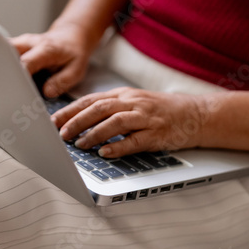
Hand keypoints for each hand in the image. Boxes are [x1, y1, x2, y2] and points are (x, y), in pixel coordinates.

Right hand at [9, 24, 94, 97]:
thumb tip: (46, 92)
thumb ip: (62, 81)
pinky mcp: (16, 46)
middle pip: (7, 53)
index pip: (26, 62)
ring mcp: (21, 43)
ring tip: (4, 83)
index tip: (15, 88)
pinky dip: (3, 65)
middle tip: (4, 86)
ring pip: (2, 52)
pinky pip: (4, 54)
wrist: (70, 37)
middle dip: (2, 69)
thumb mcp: (76, 70)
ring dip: (1, 67)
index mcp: (45, 49)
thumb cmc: (74, 53)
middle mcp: (29, 43)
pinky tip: (6, 77)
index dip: (18, 76)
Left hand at [51, 87, 213, 157]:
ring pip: (115, 122)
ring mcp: (146, 118)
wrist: (195, 114)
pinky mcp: (157, 134)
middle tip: (61, 134)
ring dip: (94, 133)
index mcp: (124, 95)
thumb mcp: (134, 103)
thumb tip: (80, 119)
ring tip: (80, 144)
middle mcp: (133, 103)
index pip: (91, 100)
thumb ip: (111, 108)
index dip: (71, 110)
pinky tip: (105, 152)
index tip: (53, 120)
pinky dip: (118, 147)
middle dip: (77, 121)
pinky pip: (135, 140)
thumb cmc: (161, 111)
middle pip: (99, 108)